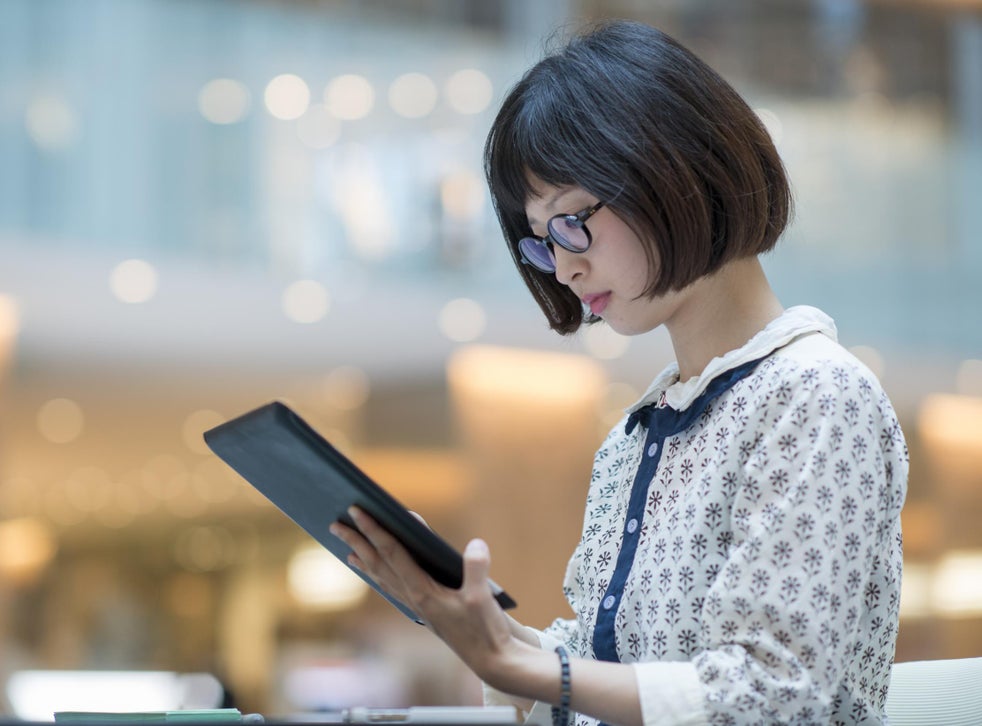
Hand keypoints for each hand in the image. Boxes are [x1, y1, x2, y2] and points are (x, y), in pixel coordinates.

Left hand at [329, 507, 521, 685]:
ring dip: (364, 560)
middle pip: (378, 564)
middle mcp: (413, 598)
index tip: (358, 511)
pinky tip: (376, 572)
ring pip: (382, 578)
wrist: (491, 660)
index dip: (374, 530)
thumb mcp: (483, 598)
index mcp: (422, 592)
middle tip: (335, 524)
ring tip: (347, 548)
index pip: (392, 553)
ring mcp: (416, 606)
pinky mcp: (425, 611)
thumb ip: (476, 569)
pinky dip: (379, 576)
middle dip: (357, 542)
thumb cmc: (485, 630)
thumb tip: (474, 545)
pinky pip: (393, 589)